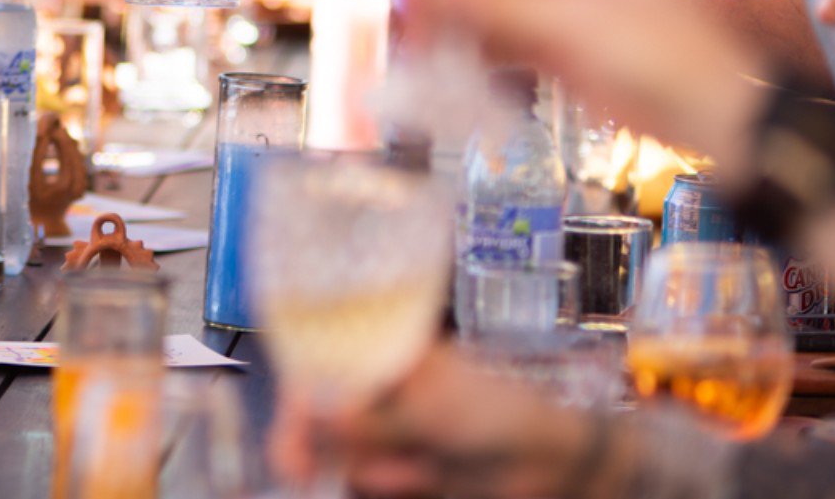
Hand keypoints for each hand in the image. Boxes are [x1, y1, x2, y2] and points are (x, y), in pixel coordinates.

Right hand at [302, 346, 603, 498]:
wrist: (545, 462)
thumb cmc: (495, 414)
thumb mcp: (429, 412)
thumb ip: (369, 420)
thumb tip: (313, 416)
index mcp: (385, 353)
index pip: (321, 365)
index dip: (297, 398)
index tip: (289, 432)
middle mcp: (379, 387)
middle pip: (318, 412)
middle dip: (309, 442)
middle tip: (300, 474)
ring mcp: (388, 427)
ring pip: (341, 450)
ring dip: (368, 466)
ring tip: (417, 470)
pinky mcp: (398, 463)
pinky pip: (366, 476)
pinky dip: (384, 481)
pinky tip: (419, 478)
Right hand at [407, 0, 764, 164]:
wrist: (715, 117)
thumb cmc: (662, 58)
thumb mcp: (577, 25)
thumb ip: (503, 0)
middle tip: (411, 11)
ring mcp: (560, 5)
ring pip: (491, 1)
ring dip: (456, 18)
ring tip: (417, 41)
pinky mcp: (557, 45)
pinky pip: (502, 37)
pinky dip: (474, 49)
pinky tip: (444, 61)